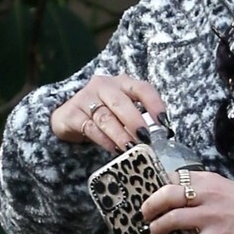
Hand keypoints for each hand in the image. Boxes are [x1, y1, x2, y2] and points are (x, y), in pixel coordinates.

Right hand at [49, 73, 165, 152]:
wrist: (69, 117)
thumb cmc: (104, 114)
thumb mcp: (123, 112)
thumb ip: (139, 120)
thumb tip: (161, 139)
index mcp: (122, 84)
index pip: (142, 88)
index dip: (154, 104)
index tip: (163, 123)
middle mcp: (103, 86)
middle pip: (120, 102)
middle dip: (134, 122)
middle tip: (145, 139)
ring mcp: (85, 98)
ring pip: (105, 117)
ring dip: (120, 134)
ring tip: (131, 149)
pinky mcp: (72, 114)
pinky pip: (90, 128)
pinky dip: (104, 140)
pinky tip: (113, 149)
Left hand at [140, 169, 233, 233]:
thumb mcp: (221, 185)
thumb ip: (199, 188)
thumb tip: (174, 196)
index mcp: (205, 181)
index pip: (172, 178)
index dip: (156, 188)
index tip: (149, 196)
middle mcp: (205, 195)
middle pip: (167, 196)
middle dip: (150, 206)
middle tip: (144, 215)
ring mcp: (210, 216)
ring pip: (173, 220)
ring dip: (158, 227)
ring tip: (153, 232)